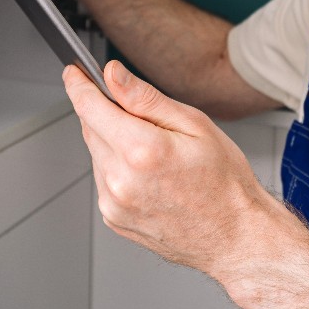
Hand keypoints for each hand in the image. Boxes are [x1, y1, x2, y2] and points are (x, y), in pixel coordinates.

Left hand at [63, 60, 281, 278]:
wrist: (235, 236)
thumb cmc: (225, 182)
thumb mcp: (194, 124)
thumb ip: (145, 98)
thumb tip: (112, 74)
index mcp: (141, 150)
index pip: (90, 107)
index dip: (78, 84)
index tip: (74, 72)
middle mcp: (121, 180)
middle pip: (91, 128)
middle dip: (107, 114)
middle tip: (144, 118)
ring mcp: (114, 203)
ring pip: (97, 154)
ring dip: (114, 143)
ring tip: (156, 155)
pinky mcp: (114, 218)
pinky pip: (104, 179)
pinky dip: (118, 169)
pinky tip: (150, 175)